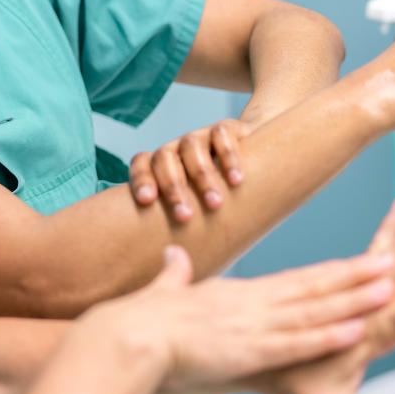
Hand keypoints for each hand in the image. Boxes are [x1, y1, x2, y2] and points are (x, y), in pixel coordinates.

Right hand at [79, 244, 394, 393]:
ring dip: (352, 301)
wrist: (127, 337)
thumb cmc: (139, 321)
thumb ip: (174, 275)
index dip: (330, 273)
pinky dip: (326, 338)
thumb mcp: (163, 292)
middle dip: (354, 278)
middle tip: (390, 264)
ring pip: (313, 311)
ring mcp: (251, 326)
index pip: (293, 281)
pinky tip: (352, 331)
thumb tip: (172, 257)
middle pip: (312, 288)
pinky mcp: (246, 351)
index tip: (355, 263)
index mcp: (234, 294)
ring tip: (387, 290)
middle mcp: (249, 304)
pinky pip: (294, 344)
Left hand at [129, 119, 251, 219]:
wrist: (254, 161)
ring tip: (214, 204)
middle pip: (164, 157)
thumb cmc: (212, 199)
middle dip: (172, 188)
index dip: (141, 179)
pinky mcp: (228, 128)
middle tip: (184, 217)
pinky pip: (221, 134)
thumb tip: (165, 265)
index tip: (147, 202)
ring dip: (201, 176)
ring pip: (191, 146)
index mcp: (160, 164)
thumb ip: (175, 228)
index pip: (141, 163)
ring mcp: (201, 136)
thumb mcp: (194, 210)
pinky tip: (237, 181)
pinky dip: (228, 156)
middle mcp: (177, 148)